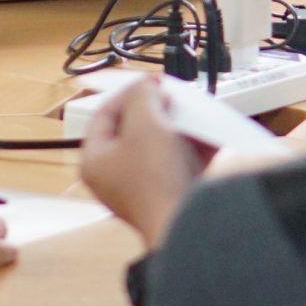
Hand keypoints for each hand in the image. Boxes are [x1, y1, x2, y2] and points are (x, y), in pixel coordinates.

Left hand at [78, 79, 209, 250]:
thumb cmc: (157, 177)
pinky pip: (180, 164)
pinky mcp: (170, 196)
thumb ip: (142, 96)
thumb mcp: (145, 123)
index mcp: (95, 161)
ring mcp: (143, 189)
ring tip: (195, 115)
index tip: (152, 81)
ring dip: (180, 128)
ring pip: (161, 146)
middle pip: (134, 130)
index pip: (104, 114)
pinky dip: (194, 149)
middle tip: (175, 97)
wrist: (191, 224)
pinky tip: (209, 137)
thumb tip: (147, 88)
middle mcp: (115, 178)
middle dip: (159, 110)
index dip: (128, 92)